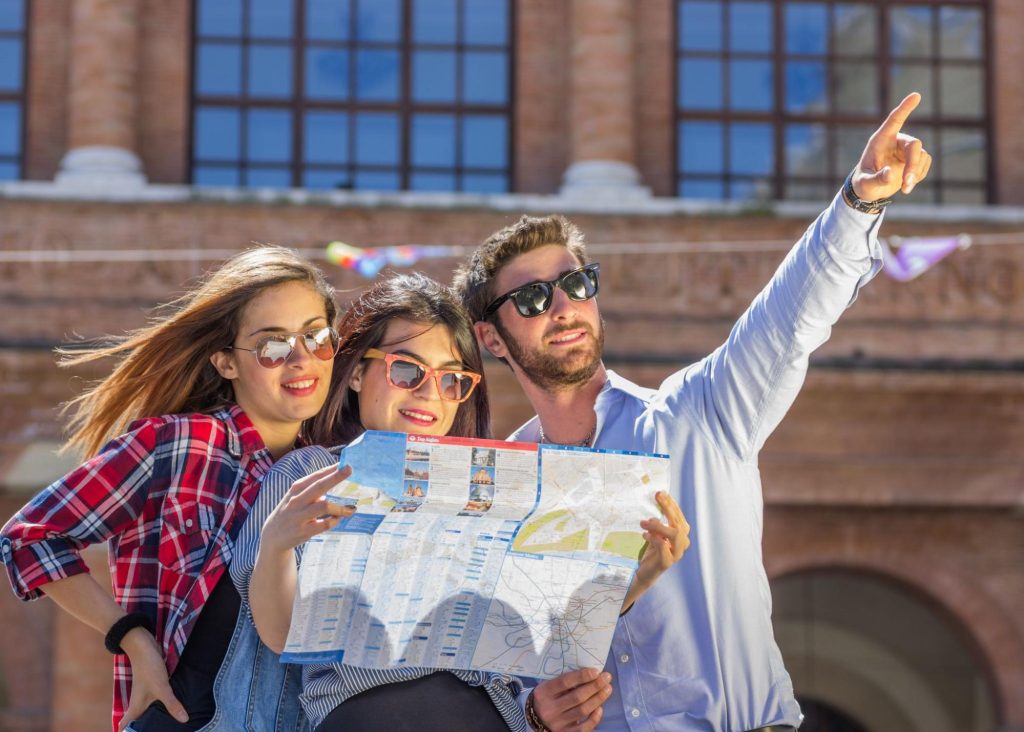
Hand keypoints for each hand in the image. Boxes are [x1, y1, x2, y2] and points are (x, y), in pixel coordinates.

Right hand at [119, 627, 186, 729]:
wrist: (144, 646)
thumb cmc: (149, 669)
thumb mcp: (162, 688)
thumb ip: (172, 704)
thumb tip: (184, 720)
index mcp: (135, 707)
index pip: (125, 725)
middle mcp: (138, 702)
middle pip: (138, 720)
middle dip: (146, 727)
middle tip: (161, 731)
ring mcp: (145, 693)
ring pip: (149, 709)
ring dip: (156, 715)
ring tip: (169, 724)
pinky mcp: (153, 684)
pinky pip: (157, 698)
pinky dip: (163, 704)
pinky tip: (175, 704)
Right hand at [260, 464, 354, 555]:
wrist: (272, 536)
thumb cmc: (290, 511)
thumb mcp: (296, 496)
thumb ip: (313, 488)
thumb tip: (337, 477)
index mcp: (296, 488)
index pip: (316, 476)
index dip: (331, 469)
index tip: (345, 462)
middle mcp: (297, 500)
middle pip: (319, 486)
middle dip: (335, 477)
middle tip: (350, 469)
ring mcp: (299, 516)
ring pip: (324, 506)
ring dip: (340, 507)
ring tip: (350, 509)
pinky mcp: (303, 531)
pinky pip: (324, 524)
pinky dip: (334, 521)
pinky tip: (337, 520)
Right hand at [531, 668, 612, 731]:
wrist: (535, 718)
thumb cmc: (547, 697)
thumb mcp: (549, 686)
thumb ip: (564, 681)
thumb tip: (589, 674)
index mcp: (543, 692)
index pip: (565, 682)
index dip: (582, 676)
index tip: (596, 671)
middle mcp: (549, 709)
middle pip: (577, 697)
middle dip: (594, 686)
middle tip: (607, 677)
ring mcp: (557, 723)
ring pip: (582, 711)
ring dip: (598, 699)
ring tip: (607, 689)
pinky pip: (583, 728)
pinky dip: (594, 718)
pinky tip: (600, 708)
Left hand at [622, 491, 689, 612]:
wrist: (645, 571)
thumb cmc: (652, 550)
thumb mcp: (655, 533)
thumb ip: (657, 523)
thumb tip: (655, 510)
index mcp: (681, 534)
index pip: (679, 516)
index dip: (671, 504)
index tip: (661, 493)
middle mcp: (682, 543)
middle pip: (678, 523)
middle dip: (667, 508)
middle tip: (657, 496)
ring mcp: (677, 554)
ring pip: (675, 534)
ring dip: (659, 525)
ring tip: (644, 523)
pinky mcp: (667, 562)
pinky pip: (664, 547)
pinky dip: (654, 538)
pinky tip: (645, 535)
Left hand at [852, 92, 931, 199]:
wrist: (869, 190)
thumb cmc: (863, 184)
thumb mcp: (865, 184)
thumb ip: (876, 179)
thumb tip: (891, 174)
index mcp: (880, 140)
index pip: (894, 121)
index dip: (905, 108)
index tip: (916, 95)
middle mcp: (895, 141)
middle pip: (914, 144)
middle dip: (912, 164)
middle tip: (907, 181)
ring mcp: (905, 150)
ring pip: (921, 156)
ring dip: (915, 173)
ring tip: (905, 188)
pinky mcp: (914, 159)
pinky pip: (925, 164)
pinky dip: (918, 176)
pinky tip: (907, 185)